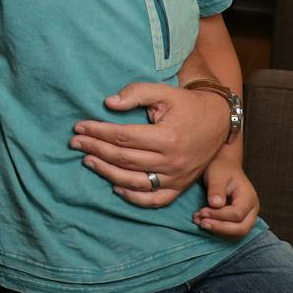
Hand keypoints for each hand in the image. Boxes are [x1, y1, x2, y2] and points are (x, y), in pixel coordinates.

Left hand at [71, 83, 225, 199]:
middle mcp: (172, 162)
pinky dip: (133, 197)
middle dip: (95, 150)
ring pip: (135, 181)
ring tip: (87, 160)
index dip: (98, 132)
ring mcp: (177, 178)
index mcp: (167, 138)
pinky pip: (154, 199)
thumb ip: (135, 93)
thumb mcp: (163, 92)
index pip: (123, 137)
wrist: (218, 121)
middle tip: (75, 142)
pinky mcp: (180, 187)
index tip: (79, 127)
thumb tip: (108, 103)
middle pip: (124, 159)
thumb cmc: (186, 104)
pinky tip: (114, 186)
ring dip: (107, 172)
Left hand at [195, 157, 260, 237]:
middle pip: (241, 228)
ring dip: (217, 230)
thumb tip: (215, 204)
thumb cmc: (221, 169)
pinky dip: (217, 229)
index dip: (219, 216)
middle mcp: (251, 210)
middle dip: (220, 228)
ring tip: (199, 221)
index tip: (202, 211)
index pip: (237, 214)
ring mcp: (247, 216)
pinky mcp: (238, 220)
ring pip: (236, 233)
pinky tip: (202, 222)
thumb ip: (216, 189)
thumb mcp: (217, 175)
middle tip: (201, 222)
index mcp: (248, 198)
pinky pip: (230, 231)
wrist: (224, 166)